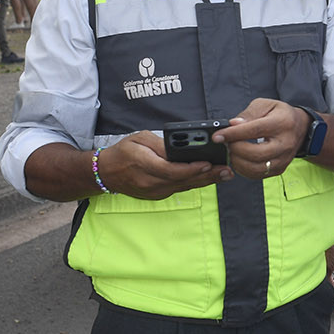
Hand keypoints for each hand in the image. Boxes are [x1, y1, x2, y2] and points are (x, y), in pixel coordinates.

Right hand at [96, 132, 232, 199]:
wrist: (107, 173)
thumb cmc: (123, 152)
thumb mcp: (139, 139)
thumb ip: (159, 144)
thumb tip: (179, 148)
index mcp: (144, 165)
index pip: (172, 169)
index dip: (192, 168)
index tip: (209, 163)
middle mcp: (150, 182)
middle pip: (183, 180)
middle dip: (207, 176)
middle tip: (227, 170)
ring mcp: (154, 191)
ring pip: (184, 187)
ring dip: (206, 181)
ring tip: (224, 174)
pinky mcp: (158, 195)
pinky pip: (180, 189)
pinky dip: (195, 183)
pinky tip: (209, 178)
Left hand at [215, 99, 308, 179]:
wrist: (301, 128)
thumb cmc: (280, 115)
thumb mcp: (265, 105)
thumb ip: (248, 114)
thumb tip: (233, 125)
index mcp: (282, 123)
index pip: (254, 131)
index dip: (233, 134)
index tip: (218, 136)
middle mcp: (285, 143)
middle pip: (255, 154)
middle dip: (235, 150)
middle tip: (226, 143)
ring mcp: (284, 159)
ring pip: (256, 168)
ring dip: (238, 162)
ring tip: (232, 152)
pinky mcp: (280, 169)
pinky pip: (258, 175)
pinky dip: (244, 170)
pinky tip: (239, 160)